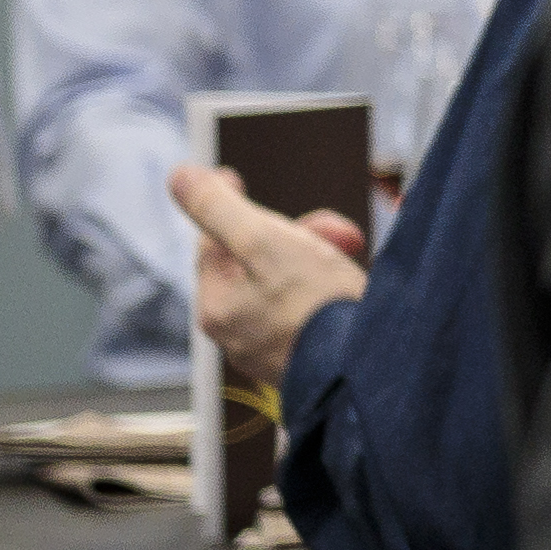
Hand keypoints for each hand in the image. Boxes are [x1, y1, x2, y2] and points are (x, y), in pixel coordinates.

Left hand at [171, 164, 369, 373]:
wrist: (371, 373)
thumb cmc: (319, 309)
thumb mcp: (266, 242)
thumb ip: (220, 209)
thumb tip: (179, 176)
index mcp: (216, 305)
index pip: (213, 241)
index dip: (229, 206)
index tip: (234, 177)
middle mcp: (234, 332)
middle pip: (253, 262)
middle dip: (293, 235)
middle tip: (338, 231)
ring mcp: (267, 350)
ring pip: (283, 285)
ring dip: (315, 260)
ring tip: (353, 257)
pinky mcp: (302, 359)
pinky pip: (304, 311)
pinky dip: (325, 293)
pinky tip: (352, 291)